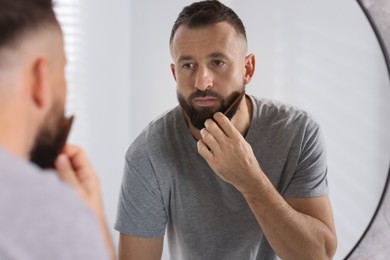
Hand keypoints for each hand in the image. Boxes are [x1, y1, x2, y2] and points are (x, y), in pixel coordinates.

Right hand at [55, 144, 114, 259]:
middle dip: (59, 158)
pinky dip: (55, 178)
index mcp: (90, 175)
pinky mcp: (70, 193)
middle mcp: (84, 178)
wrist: (91, 232)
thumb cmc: (90, 215)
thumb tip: (61, 157)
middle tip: (48, 160)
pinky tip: (50, 181)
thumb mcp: (78, 192)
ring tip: (49, 171)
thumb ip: (69, 175)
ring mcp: (76, 185)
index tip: (55, 150)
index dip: (67, 149)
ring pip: (64, 170)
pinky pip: (61, 180)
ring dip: (56, 169)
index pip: (79, 153)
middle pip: (70, 160)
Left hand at [197, 112, 261, 191]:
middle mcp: (228, 145)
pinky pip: (202, 149)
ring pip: (206, 136)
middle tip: (208, 124)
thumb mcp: (244, 144)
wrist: (248, 178)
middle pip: (212, 126)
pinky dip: (200, 144)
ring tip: (205, 133)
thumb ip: (233, 134)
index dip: (217, 116)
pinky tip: (203, 143)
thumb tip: (221, 123)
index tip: (216, 116)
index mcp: (237, 139)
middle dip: (208, 122)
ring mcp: (220, 155)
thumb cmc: (246, 159)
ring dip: (204, 132)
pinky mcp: (214, 163)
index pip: (223, 120)